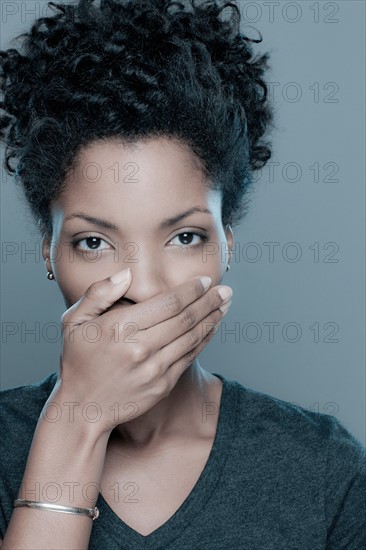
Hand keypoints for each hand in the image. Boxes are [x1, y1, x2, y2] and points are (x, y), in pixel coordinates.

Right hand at [54, 268, 231, 435]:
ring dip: (212, 319)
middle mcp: (140, 348)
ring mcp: (154, 369)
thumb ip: (99, 294)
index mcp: (120, 328)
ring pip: (192, 338)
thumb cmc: (78, 360)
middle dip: (209, 301)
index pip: (167, 303)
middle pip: (185, 319)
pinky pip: (189, 357)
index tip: (204, 280)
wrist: (82, 408)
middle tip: (225, 290)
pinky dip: (204, 340)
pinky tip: (212, 327)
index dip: (190, 290)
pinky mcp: (162, 385)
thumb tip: (126, 274)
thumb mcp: (74, 322)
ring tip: (225, 305)